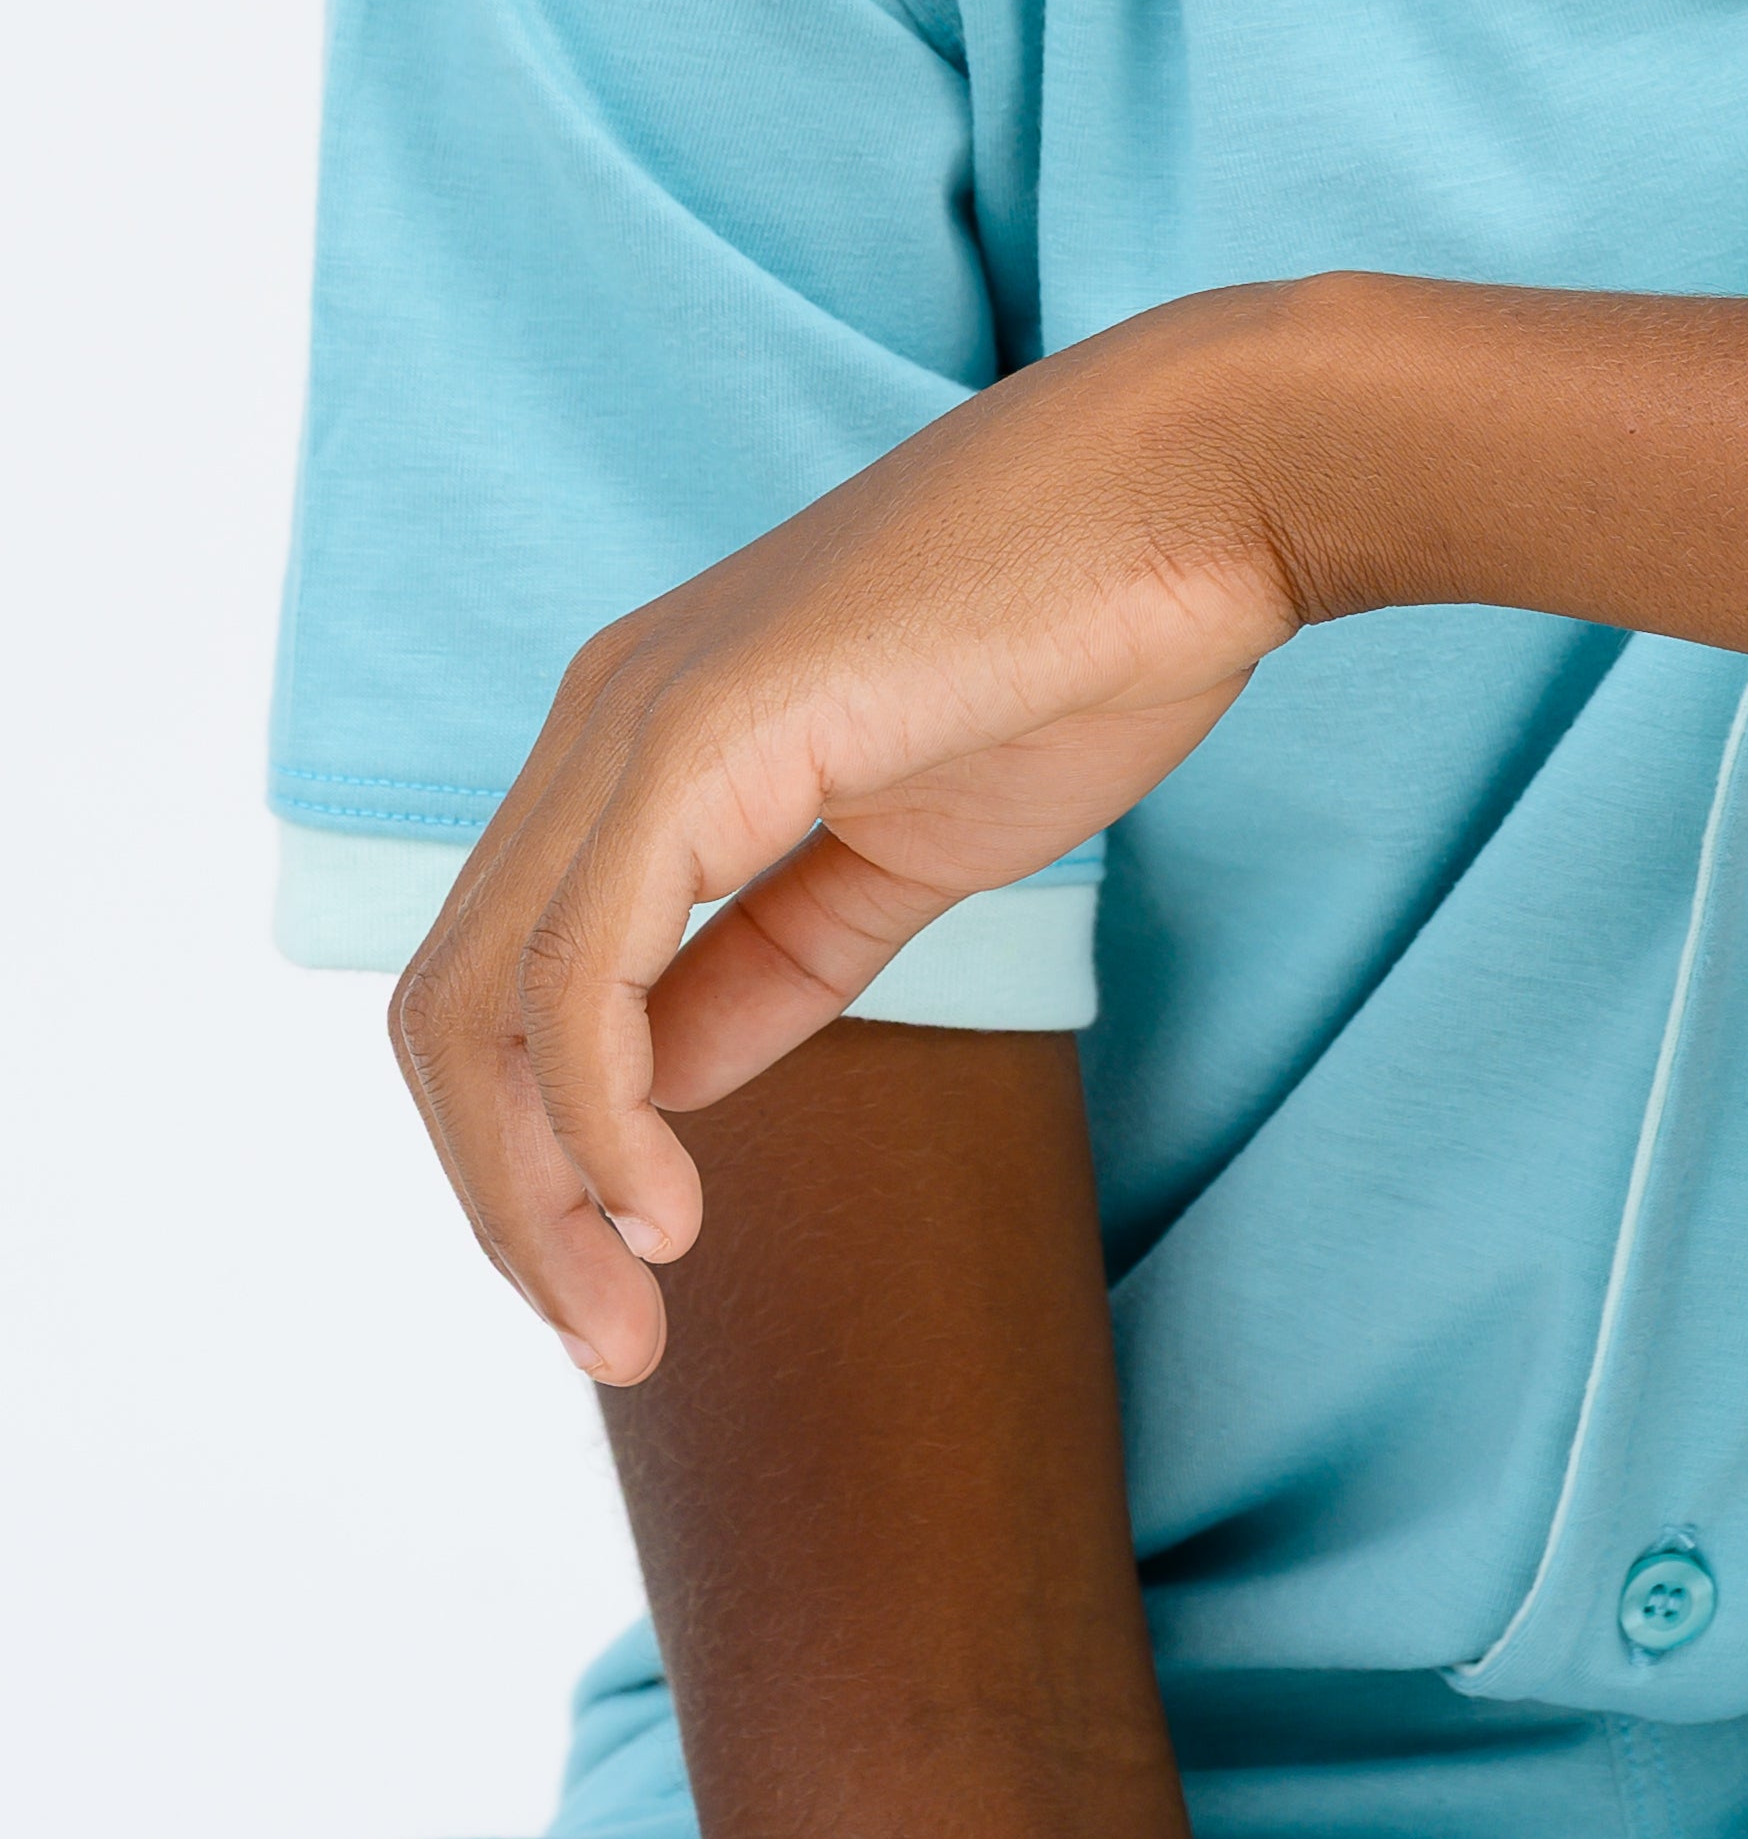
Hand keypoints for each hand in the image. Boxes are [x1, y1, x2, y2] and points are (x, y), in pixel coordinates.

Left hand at [392, 294, 1308, 1379]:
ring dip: (532, 1194)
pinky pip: (581, 971)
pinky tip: (666, 1208)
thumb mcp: (903, 852)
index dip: (535, 1154)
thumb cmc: (1088, 642)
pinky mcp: (696, 736)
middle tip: (610, 1344)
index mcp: (648, 737)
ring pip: (481, 1004)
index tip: (627, 1284)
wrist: (1205, 493)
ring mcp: (634, 718)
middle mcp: (601, 718)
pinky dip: (595, 1117)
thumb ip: (770, 960)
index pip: (510, 980)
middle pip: (451, 1009)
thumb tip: (648, 1088)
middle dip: (506, 1204)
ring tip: (627, 1318)